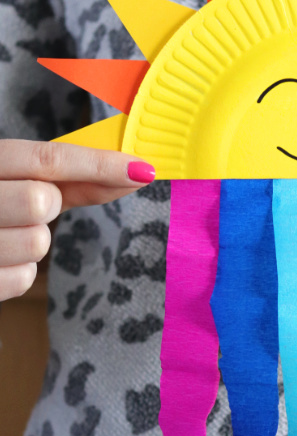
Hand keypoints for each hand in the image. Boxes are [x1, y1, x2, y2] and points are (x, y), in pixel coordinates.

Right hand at [0, 139, 154, 300]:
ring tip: (3, 235)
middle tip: (25, 209)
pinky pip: (22, 279)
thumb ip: (70, 179)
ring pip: (35, 244)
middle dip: (46, 207)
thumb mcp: (18, 180)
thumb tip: (136, 174)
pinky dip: (18, 274)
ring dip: (31, 243)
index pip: (47, 156)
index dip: (99, 164)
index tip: (144, 169)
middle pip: (40, 200)